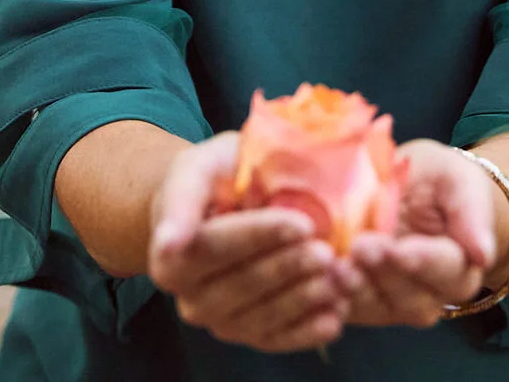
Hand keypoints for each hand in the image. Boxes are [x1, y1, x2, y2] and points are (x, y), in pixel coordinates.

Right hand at [147, 133, 349, 352]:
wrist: (218, 205)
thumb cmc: (212, 178)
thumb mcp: (197, 167)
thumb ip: (182, 198)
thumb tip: (170, 242)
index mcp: (172, 257)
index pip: (219, 246)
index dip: (261, 236)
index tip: (302, 224)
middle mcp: (190, 297)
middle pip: (243, 284)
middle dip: (288, 267)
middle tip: (328, 252)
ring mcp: (218, 320)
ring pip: (261, 317)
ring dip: (301, 301)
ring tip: (338, 280)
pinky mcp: (245, 333)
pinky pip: (274, 340)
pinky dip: (306, 332)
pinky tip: (335, 316)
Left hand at [343, 138, 502, 328]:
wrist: (416, 193)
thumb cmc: (440, 182)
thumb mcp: (456, 178)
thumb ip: (469, 211)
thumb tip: (482, 252)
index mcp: (460, 264)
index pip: (445, 268)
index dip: (421, 262)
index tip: (400, 250)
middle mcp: (431, 294)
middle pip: (409, 295)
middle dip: (383, 273)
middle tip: (360, 248)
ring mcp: (396, 303)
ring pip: (378, 306)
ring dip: (355, 289)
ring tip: (335, 265)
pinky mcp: (364, 302)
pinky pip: (350, 307)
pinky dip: (333, 296)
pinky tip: (318, 277)